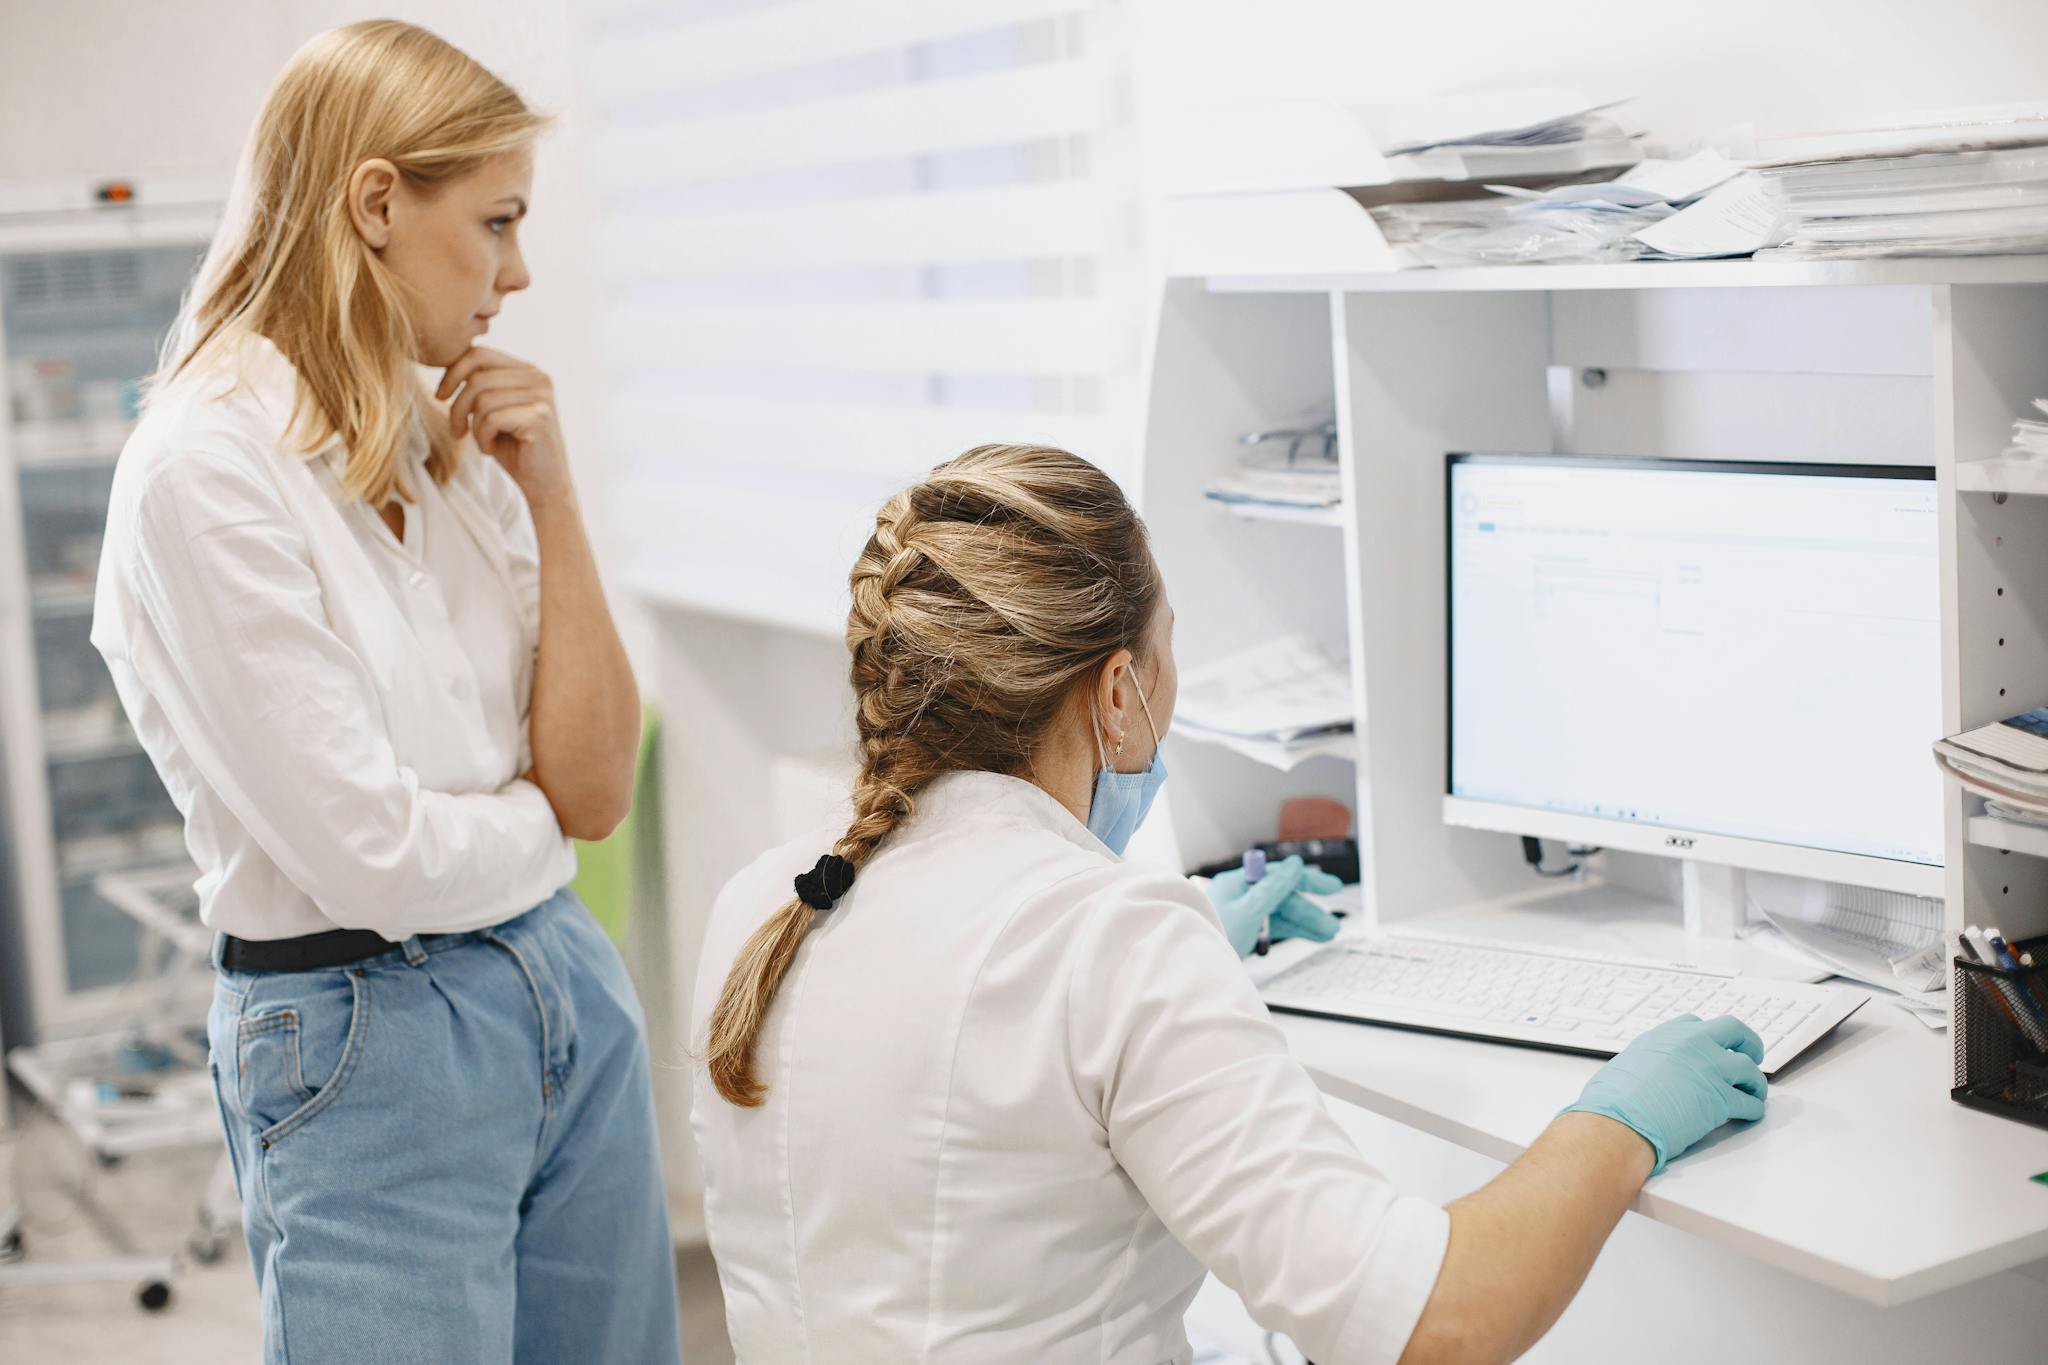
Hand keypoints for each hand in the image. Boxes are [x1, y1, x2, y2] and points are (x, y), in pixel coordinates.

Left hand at [437, 347, 570, 502]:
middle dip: (457, 406)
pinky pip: (492, 419)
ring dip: (473, 427)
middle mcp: (538, 377)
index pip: (479, 353)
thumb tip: (445, 363)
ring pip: (482, 399)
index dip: (452, 372)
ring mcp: (541, 396)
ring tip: (483, 442)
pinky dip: (483, 437)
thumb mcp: (493, 409)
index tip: (440, 397)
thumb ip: (480, 385)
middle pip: (477, 376)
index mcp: (527, 370)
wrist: (544, 484)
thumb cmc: (514, 447)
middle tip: (456, 431)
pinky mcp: (539, 417)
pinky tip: (491, 449)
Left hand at [1202, 855, 1342, 957]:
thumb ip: (1274, 888)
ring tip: (1328, 935)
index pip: (1280, 875)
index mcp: (1239, 883)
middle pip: (1283, 897)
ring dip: (1305, 923)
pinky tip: (1310, 936)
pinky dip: (1292, 931)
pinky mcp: (1243, 932)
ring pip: (1280, 914)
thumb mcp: (1247, 910)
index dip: (1308, 879)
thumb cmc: (1211, 933)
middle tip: (1333, 925)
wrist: (1188, 964)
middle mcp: (1241, 895)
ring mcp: (1242, 914)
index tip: (1332, 887)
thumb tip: (1294, 864)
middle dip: (1309, 911)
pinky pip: (1273, 926)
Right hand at [1564, 1014, 1766, 1174]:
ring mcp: (1709, 1068)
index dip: (1710, 1036)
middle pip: (1734, 1030)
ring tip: (1753, 1093)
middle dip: (1748, 1043)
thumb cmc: (1613, 1099)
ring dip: (1755, 1082)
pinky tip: (1749, 1114)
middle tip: (1752, 1056)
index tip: (1714, 1046)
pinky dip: (1753, 1109)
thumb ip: (1648, 1063)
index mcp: (1666, 1035)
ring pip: (1749, 1068)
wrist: (1618, 1120)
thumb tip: (1648, 1076)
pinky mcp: (1720, 1098)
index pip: (1696, 1023)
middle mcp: (1692, 1044)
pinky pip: (1749, 1102)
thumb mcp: (1627, 1064)